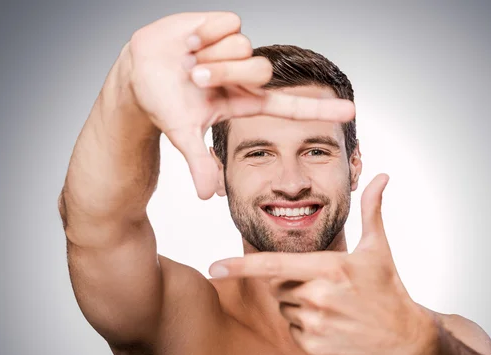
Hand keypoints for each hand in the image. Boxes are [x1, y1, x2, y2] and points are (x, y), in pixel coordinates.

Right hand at [124, 11, 355, 199]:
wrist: (139, 72)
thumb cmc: (164, 103)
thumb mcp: (183, 134)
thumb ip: (199, 163)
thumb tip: (207, 195)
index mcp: (245, 101)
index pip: (290, 106)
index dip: (320, 109)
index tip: (351, 112)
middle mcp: (246, 75)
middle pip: (261, 69)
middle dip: (224, 73)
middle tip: (196, 79)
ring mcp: (236, 49)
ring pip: (244, 45)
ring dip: (210, 55)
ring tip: (189, 61)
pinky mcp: (224, 24)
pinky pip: (229, 23)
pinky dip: (204, 33)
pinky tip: (190, 41)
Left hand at [208, 174, 437, 354]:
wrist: (405, 340)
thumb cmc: (389, 290)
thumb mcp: (378, 249)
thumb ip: (371, 210)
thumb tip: (382, 177)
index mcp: (329, 268)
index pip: (274, 265)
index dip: (241, 266)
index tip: (215, 267)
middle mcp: (318, 296)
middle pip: (278, 285)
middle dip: (292, 282)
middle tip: (325, 286)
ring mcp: (315, 324)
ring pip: (284, 307)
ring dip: (300, 305)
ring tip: (332, 306)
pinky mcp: (314, 347)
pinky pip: (293, 330)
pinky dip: (306, 327)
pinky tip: (332, 325)